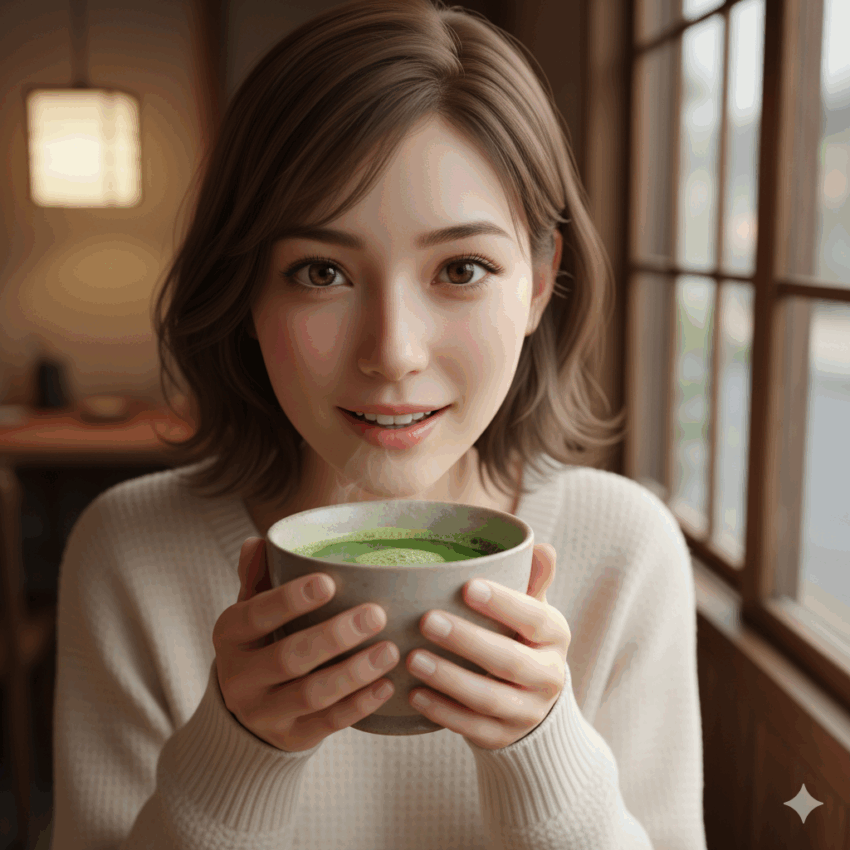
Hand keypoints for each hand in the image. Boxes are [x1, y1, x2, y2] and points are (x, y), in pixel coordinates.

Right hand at [213, 537, 399, 752]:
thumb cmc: (261, 641)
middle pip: (288, 657)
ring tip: (390, 650)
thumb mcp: (250, 609)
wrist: (246, 711)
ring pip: (311, 694)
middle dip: (334, 636)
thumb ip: (257, 577)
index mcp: (229, 635)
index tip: (329, 581)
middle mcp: (240, 677)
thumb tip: (260, 542)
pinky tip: (387, 685)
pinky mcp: (292, 737)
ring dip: (354, 672)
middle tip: (376, 614)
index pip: (255, 615)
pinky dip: (360, 705)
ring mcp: (265, 713)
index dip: (290, 599)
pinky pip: (328, 724)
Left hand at [406, 543, 568, 749]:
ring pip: (489, 698)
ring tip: (412, 657)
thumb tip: (541, 547)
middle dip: (468, 641)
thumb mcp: (532, 610)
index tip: (468, 586)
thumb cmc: (521, 639)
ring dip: (448, 678)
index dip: (504, 604)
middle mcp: (548, 676)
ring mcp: (527, 711)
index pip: (535, 619)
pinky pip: (472, 728)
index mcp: (554, 636)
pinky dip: (442, 711)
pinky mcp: (502, 737)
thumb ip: (533, 581)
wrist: (532, 700)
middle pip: (509, 661)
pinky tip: (413, 693)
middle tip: (427, 620)